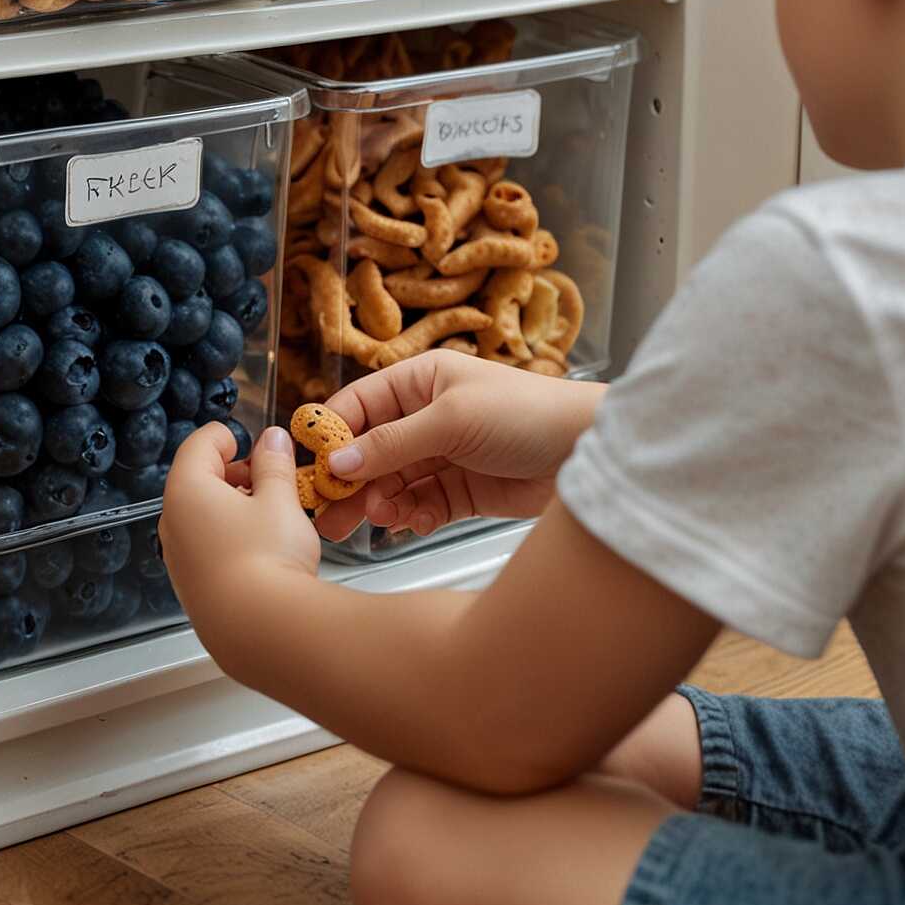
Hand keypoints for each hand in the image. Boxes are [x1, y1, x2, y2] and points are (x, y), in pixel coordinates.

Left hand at [159, 421, 321, 653]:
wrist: (258, 631)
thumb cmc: (267, 559)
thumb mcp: (280, 500)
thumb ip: (274, 465)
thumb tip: (273, 440)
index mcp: (187, 489)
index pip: (200, 443)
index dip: (229, 437)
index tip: (255, 444)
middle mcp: (172, 522)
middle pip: (198, 480)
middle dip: (235, 474)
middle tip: (271, 481)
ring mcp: (178, 557)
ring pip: (202, 516)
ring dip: (234, 507)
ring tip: (272, 517)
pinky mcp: (191, 586)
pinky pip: (206, 547)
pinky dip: (229, 537)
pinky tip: (261, 550)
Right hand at [315, 350, 606, 540]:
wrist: (589, 452)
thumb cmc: (528, 414)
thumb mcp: (452, 420)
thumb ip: (393, 444)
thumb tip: (338, 462)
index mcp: (420, 381)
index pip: (358, 406)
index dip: (332, 436)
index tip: (314, 470)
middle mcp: (427, 416)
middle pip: (369, 451)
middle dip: (350, 482)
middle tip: (330, 515)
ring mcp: (444, 455)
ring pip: (392, 483)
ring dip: (382, 502)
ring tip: (382, 518)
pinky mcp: (462, 490)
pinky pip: (421, 505)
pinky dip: (412, 516)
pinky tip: (414, 522)